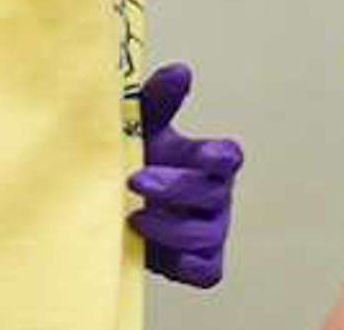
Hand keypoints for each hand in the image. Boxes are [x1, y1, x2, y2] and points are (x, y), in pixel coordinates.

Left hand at [126, 63, 242, 287]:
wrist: (114, 206)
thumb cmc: (138, 158)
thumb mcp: (142, 126)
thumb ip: (159, 98)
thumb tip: (180, 71)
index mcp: (207, 160)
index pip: (229, 157)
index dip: (220, 157)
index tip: (202, 155)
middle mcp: (216, 195)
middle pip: (213, 195)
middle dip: (176, 189)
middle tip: (136, 181)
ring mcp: (212, 231)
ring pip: (207, 235)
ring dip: (170, 228)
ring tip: (133, 218)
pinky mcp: (201, 264)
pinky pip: (206, 271)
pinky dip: (185, 265)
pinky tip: (153, 252)